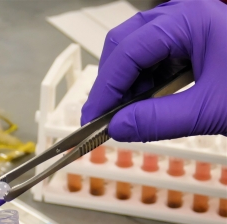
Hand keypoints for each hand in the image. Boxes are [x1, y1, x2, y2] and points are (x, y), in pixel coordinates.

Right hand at [81, 0, 226, 141]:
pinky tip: (142, 105)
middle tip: (102, 115)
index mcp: (195, 20)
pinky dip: (141, 84)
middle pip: (127, 42)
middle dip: (110, 80)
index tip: (94, 116)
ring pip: (138, 50)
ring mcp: (191, 28)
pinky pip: (155, 59)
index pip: (130, 50)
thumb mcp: (209, 111)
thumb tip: (118, 127)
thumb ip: (157, 121)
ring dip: (125, 84)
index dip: (105, 86)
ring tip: (123, 115)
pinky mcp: (193, 44)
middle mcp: (189, 17)